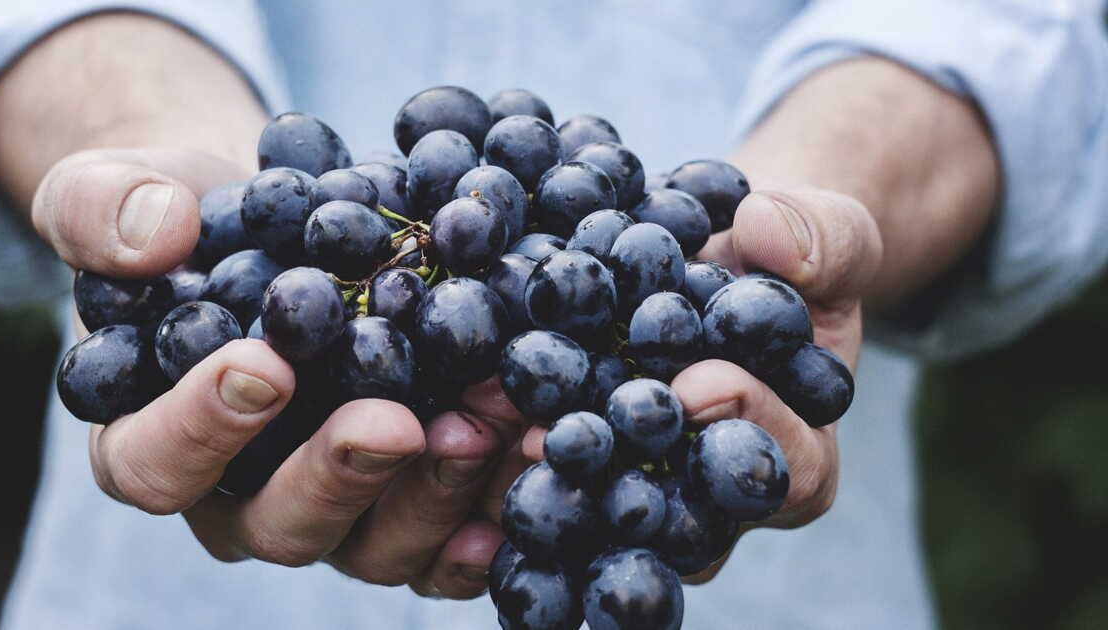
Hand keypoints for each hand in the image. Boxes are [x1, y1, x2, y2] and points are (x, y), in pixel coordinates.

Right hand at [35, 146, 513, 598]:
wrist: (279, 227)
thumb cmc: (187, 219)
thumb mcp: (118, 191)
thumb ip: (104, 209)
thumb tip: (156, 233)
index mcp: (152, 439)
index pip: (154, 463)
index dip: (201, 429)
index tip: (263, 365)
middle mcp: (241, 497)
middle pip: (278, 524)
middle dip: (340, 475)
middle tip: (394, 422)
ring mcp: (334, 510)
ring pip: (375, 544)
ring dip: (436, 493)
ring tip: (489, 426)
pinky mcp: (406, 502)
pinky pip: (447, 542)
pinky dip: (492, 515)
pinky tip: (533, 470)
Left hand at [494, 186, 881, 582]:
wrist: (721, 261)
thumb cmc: (788, 257)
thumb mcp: (828, 234)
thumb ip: (821, 237)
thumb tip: (768, 232)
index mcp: (797, 454)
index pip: (787, 468)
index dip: (750, 427)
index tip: (701, 383)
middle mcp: (714, 495)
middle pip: (679, 512)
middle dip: (623, 471)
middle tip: (566, 436)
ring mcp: (643, 486)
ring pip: (600, 506)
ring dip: (545, 471)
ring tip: (495, 429)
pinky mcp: (582, 462)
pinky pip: (547, 470)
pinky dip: (504, 441)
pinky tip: (460, 409)